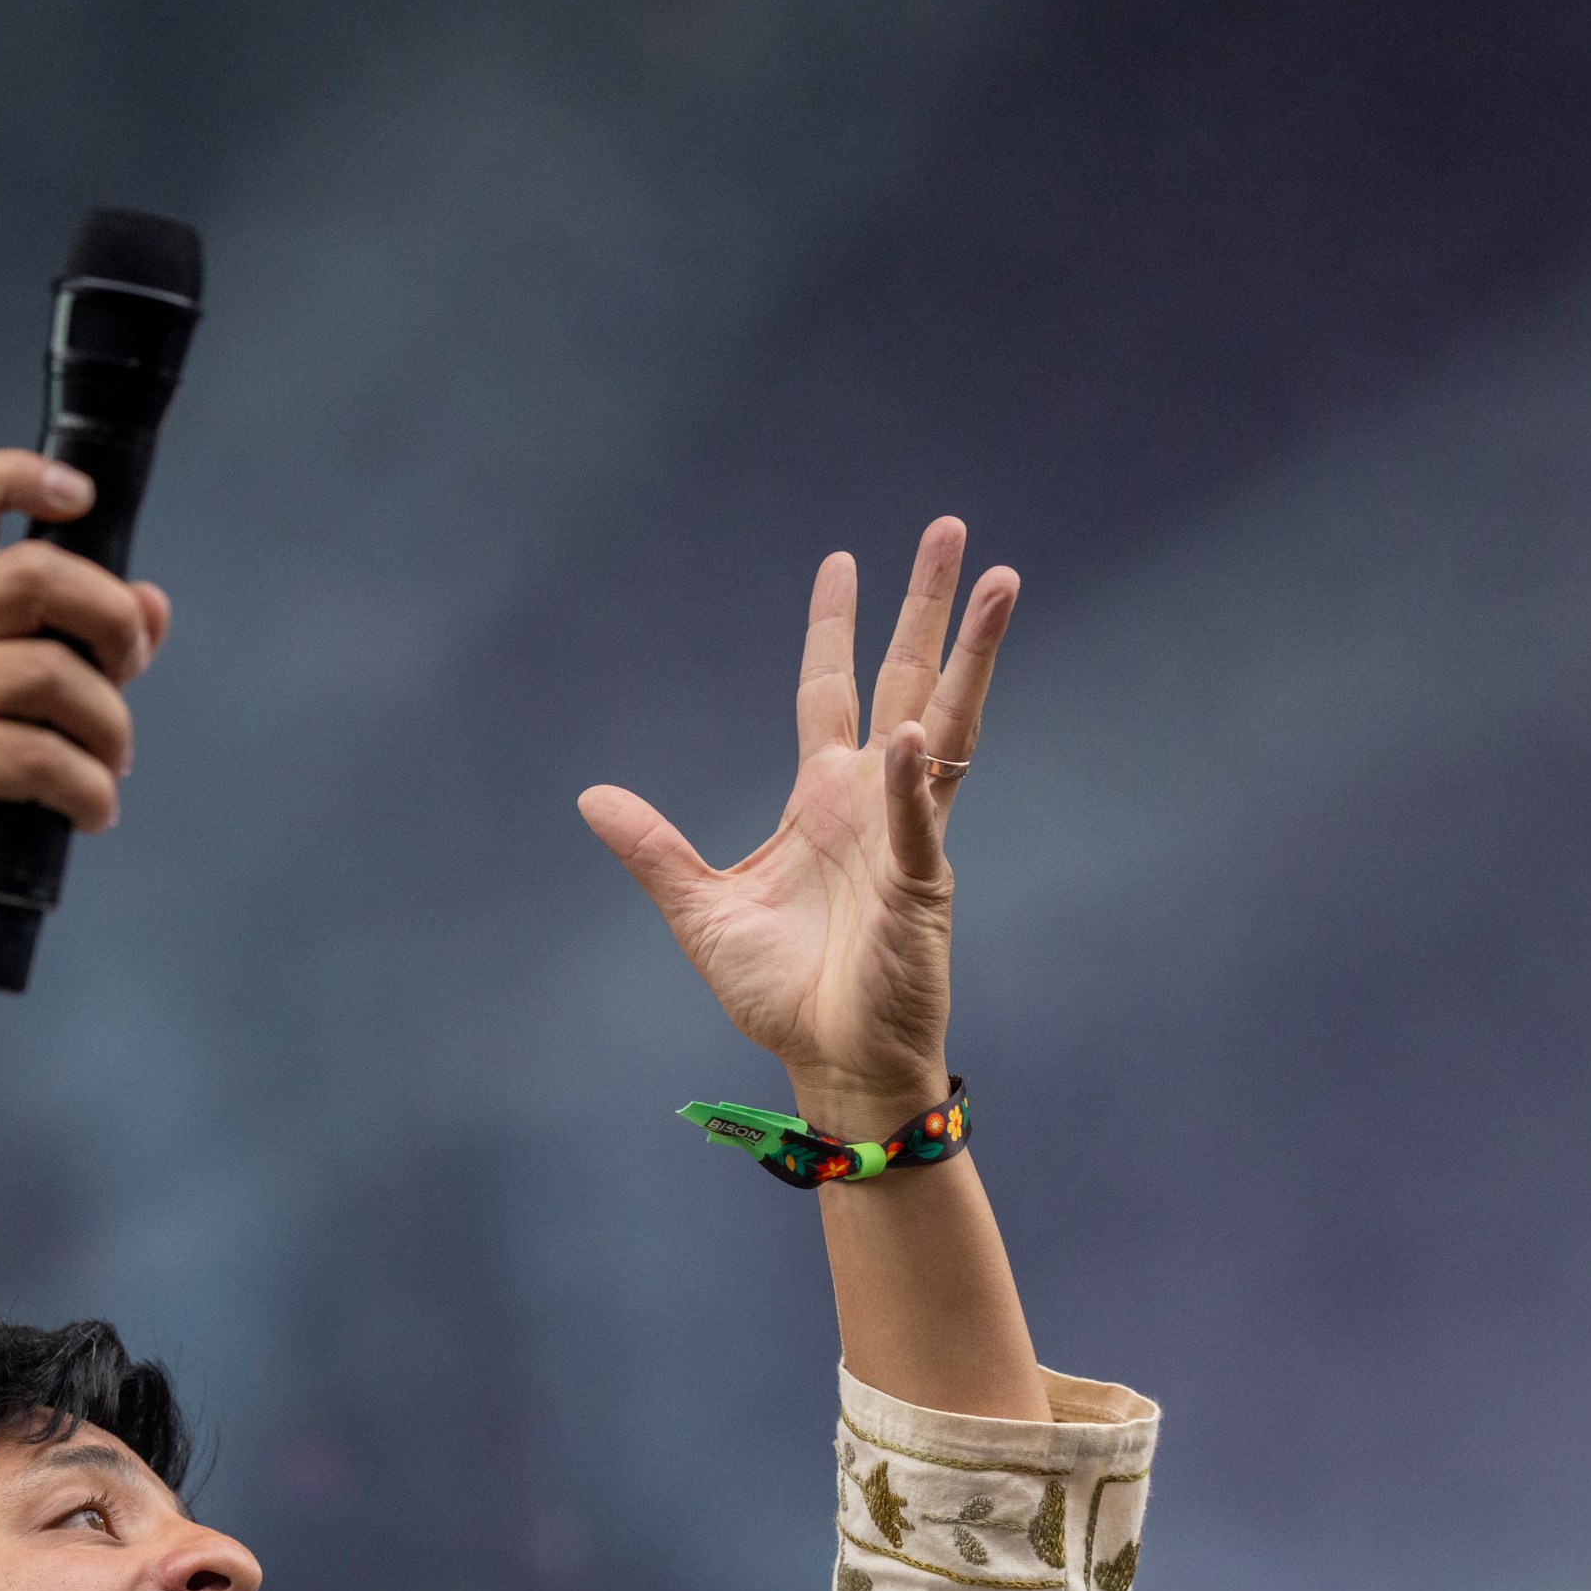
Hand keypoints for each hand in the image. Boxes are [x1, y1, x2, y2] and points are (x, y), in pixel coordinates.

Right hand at [0, 449, 175, 960]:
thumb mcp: (27, 714)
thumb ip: (82, 651)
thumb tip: (151, 605)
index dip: (18, 476)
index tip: (80, 496)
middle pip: (36, 574)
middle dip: (112, 623)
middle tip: (129, 677)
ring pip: (52, 675)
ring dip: (109, 730)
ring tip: (109, 771)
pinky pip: (41, 754)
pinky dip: (89, 790)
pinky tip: (90, 814)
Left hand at [579, 522, 1015, 1135]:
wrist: (831, 1061)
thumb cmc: (781, 992)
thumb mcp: (699, 910)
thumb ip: (653, 851)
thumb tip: (591, 797)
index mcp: (823, 798)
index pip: (828, 688)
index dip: (834, 626)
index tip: (841, 560)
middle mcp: (874, 799)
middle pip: (905, 678)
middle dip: (924, 606)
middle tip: (946, 528)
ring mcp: (909, 835)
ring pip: (948, 724)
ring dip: (970, 655)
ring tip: (999, 582)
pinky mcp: (922, 886)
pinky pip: (921, 824)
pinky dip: (917, 783)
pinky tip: (918, 736)